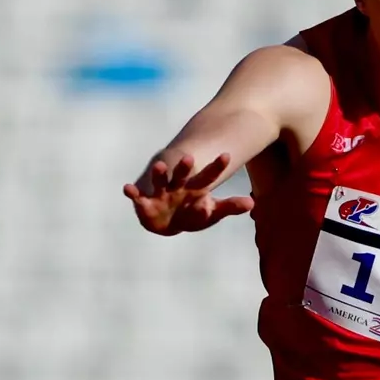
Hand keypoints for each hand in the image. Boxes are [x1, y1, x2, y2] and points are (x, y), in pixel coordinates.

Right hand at [124, 152, 252, 234]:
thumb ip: (230, 206)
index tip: (226, 155)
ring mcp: (162, 193)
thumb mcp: (213, 212)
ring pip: (160, 181)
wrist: (169, 224)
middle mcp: (178, 186)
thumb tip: (252, 203)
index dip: (217, 166)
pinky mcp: (146, 203)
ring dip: (159, 174)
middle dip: (184, 167)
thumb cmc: (193, 215)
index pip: (209, 175)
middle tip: (189, 157)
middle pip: (182, 174)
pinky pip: (138, 197)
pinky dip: (133, 193)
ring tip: (159, 166)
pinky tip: (128, 188)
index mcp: (196, 187)